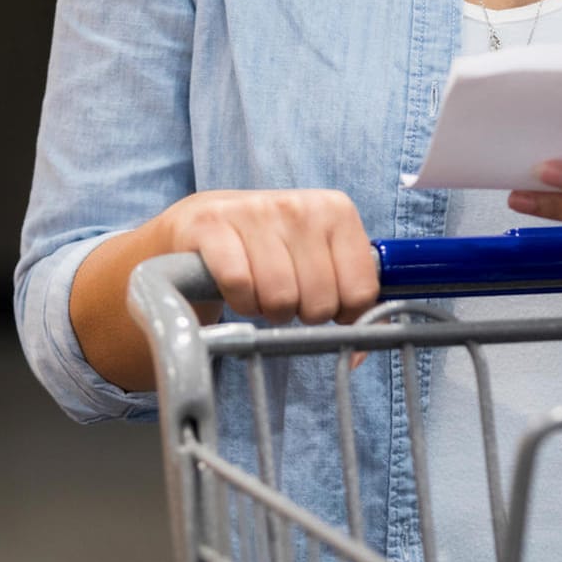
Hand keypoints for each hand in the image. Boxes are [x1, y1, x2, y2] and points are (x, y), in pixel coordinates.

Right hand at [158, 189, 379, 324]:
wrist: (201, 223)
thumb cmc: (268, 248)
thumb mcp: (316, 258)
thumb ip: (347, 298)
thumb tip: (357, 355)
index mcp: (336, 209)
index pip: (360, 291)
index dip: (341, 312)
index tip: (322, 300)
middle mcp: (299, 206)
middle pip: (320, 301)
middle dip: (300, 313)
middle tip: (285, 297)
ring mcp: (254, 211)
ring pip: (280, 297)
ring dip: (267, 310)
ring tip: (261, 292)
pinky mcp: (212, 225)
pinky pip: (239, 285)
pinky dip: (239, 301)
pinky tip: (237, 289)